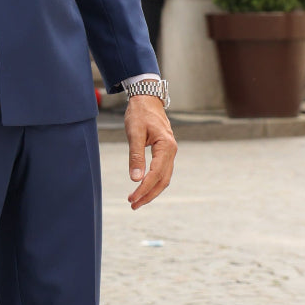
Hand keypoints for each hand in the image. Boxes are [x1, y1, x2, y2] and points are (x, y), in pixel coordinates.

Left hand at [125, 95, 176, 209]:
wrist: (147, 99)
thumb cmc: (139, 113)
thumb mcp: (134, 133)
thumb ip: (135, 156)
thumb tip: (135, 179)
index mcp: (166, 146)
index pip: (156, 174)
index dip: (144, 188)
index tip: (132, 198)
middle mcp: (172, 151)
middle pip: (163, 180)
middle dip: (148, 195)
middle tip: (133, 205)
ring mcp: (170, 152)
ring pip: (164, 178)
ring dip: (151, 191)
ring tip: (136, 201)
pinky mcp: (165, 152)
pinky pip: (162, 172)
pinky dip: (154, 183)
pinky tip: (143, 188)